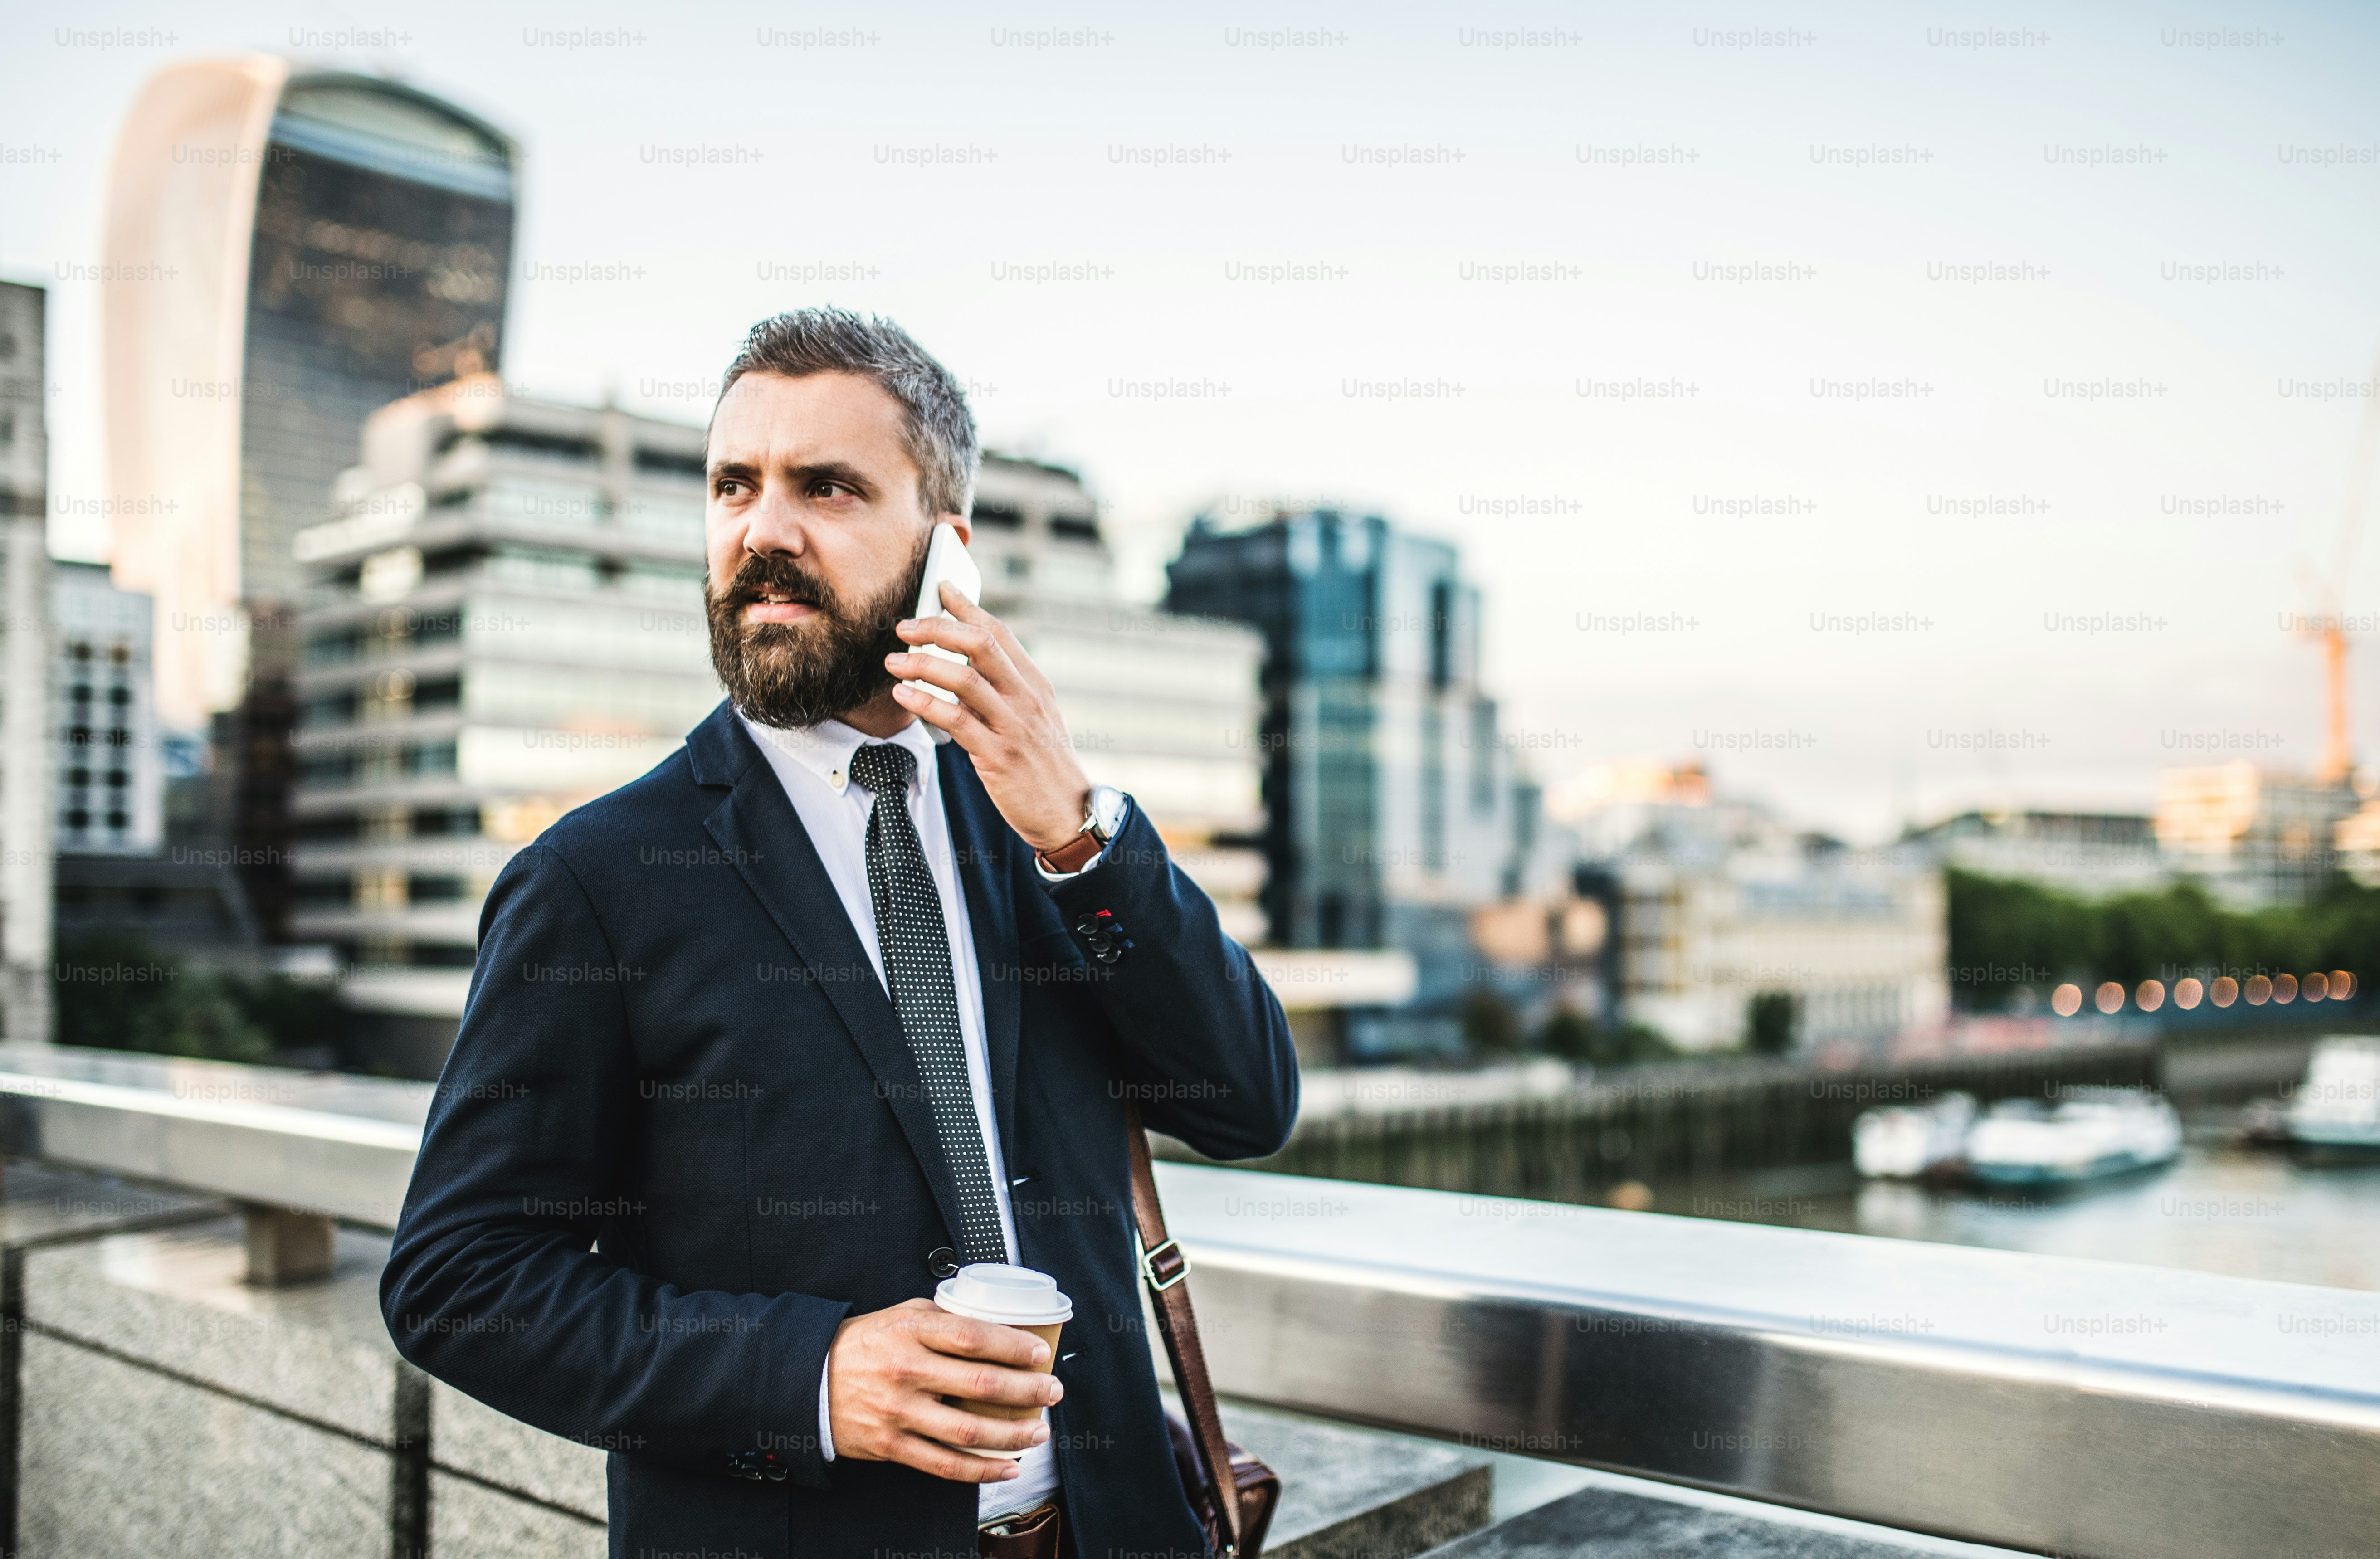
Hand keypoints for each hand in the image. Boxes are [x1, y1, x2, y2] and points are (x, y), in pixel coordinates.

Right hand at [826, 1298, 1061, 1481]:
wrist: (810, 1380)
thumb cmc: (865, 1344)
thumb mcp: (902, 1314)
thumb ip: (945, 1319)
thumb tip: (997, 1324)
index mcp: (911, 1331)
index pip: (973, 1337)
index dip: (1013, 1346)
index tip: (1041, 1353)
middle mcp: (906, 1371)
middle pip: (980, 1384)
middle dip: (1027, 1390)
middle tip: (1052, 1391)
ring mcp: (898, 1412)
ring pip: (968, 1431)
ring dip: (1013, 1434)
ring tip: (1039, 1431)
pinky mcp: (891, 1446)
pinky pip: (945, 1464)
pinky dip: (981, 1469)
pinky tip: (1007, 1466)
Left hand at [887, 585, 1092, 852]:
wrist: (1068, 813)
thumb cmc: (1043, 764)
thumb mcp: (1033, 718)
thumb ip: (1004, 690)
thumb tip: (962, 665)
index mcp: (1035, 684)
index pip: (999, 633)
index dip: (967, 607)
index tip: (940, 588)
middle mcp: (1026, 698)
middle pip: (981, 645)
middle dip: (937, 628)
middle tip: (904, 627)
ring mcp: (1014, 726)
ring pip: (965, 679)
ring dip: (922, 664)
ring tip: (893, 661)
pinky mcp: (998, 756)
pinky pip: (956, 721)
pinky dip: (925, 703)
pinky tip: (903, 695)